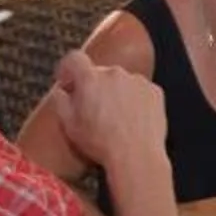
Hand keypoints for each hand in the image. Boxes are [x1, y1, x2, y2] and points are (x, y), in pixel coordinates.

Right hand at [50, 52, 169, 170]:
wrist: (137, 156)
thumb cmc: (100, 143)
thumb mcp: (68, 125)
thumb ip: (60, 101)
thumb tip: (61, 91)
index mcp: (91, 79)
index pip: (74, 59)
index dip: (68, 69)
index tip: (68, 82)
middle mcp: (116, 74)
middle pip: (99, 72)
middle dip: (93, 86)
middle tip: (92, 108)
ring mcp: (138, 81)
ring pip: (121, 81)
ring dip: (115, 93)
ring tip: (115, 118)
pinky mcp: (155, 91)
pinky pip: (140, 90)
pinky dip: (134, 100)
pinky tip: (132, 119)